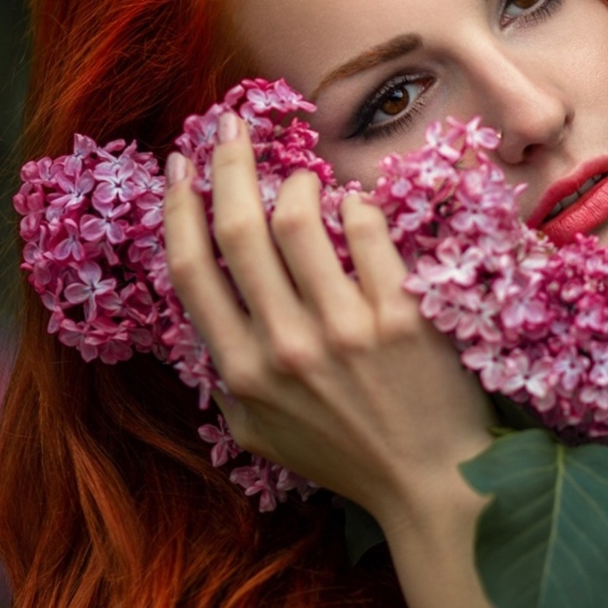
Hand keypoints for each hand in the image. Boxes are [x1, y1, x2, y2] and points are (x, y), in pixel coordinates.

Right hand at [161, 114, 491, 527]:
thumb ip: (226, 373)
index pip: (192, 271)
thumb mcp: (260, 430)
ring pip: (298, 217)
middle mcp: (287, 347)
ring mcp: (346, 329)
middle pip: (239, 229)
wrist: (429, 480)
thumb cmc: (343, 452)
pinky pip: (366, 229)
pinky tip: (352, 208)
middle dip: (227, 163)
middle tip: (229, 127)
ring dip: (294, 180)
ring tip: (301, 177)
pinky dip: (353, 206)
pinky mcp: (402, 315)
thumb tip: (210, 304)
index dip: (179, 208)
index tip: (179, 166)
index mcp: (244, 374)